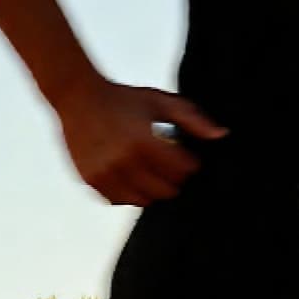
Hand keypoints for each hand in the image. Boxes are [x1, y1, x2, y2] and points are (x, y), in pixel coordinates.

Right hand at [56, 77, 226, 204]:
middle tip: (168, 165)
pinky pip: (119, 200)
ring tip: (148, 171)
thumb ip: (192, 119)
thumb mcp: (160, 102)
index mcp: (143, 141)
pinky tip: (130, 175)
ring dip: (151, 189)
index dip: (189, 164)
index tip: (185, 157)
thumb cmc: (122, 98)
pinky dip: (128, 193)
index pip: (182, 171)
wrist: (78, 97)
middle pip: (165, 190)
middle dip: (173, 179)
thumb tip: (221, 135)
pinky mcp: (91, 180)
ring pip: (143, 200)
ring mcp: (105, 173)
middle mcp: (123, 161)